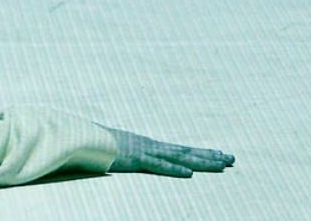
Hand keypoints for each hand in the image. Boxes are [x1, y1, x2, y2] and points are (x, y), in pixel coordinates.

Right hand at [99, 125, 234, 176]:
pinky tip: (188, 173)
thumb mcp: (113, 148)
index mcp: (146, 145)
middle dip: (209, 155)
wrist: (79, 136)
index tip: (218, 154)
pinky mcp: (134, 159)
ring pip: (178, 157)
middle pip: (185, 152)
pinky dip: (173, 169)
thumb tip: (122, 154)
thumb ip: (122, 152)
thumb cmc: (93, 142)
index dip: (199, 152)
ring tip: (222, 164)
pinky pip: (156, 165)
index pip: (179, 150)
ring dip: (201, 161)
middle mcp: (150, 146)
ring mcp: (144, 152)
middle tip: (231, 158)